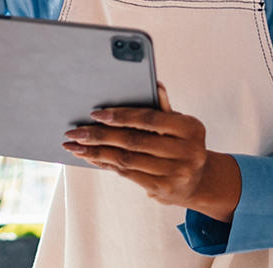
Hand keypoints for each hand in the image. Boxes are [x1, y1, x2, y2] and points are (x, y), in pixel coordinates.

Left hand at [62, 83, 237, 216]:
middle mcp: (187, 152)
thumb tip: (155, 83)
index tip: (95, 114)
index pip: (149, 119)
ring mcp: (176, 173)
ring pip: (127, 159)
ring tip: (75, 147)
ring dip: (96, 152)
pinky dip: (106, 164)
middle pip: (134, 141)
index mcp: (191, 128)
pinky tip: (90, 157)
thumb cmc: (182, 144)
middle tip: (74, 132)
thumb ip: (164, 107)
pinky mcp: (163, 189)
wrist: (198, 181)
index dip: (121, 116)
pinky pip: (128, 174)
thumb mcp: (179, 125)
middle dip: (100, 135)